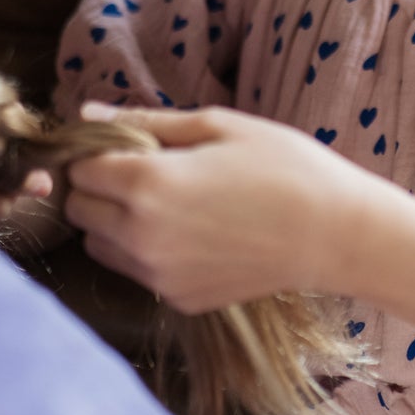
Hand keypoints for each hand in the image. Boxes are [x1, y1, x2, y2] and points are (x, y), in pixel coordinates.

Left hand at [65, 105, 372, 310]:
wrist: (335, 234)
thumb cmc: (285, 166)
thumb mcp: (219, 125)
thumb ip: (146, 121)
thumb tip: (87, 114)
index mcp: (147, 183)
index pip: (79, 170)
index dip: (97, 154)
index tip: (126, 147)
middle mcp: (141, 236)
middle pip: (80, 211)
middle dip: (100, 189)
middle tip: (146, 174)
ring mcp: (159, 275)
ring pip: (100, 247)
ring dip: (116, 224)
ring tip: (170, 205)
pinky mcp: (179, 300)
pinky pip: (140, 272)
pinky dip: (150, 253)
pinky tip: (196, 235)